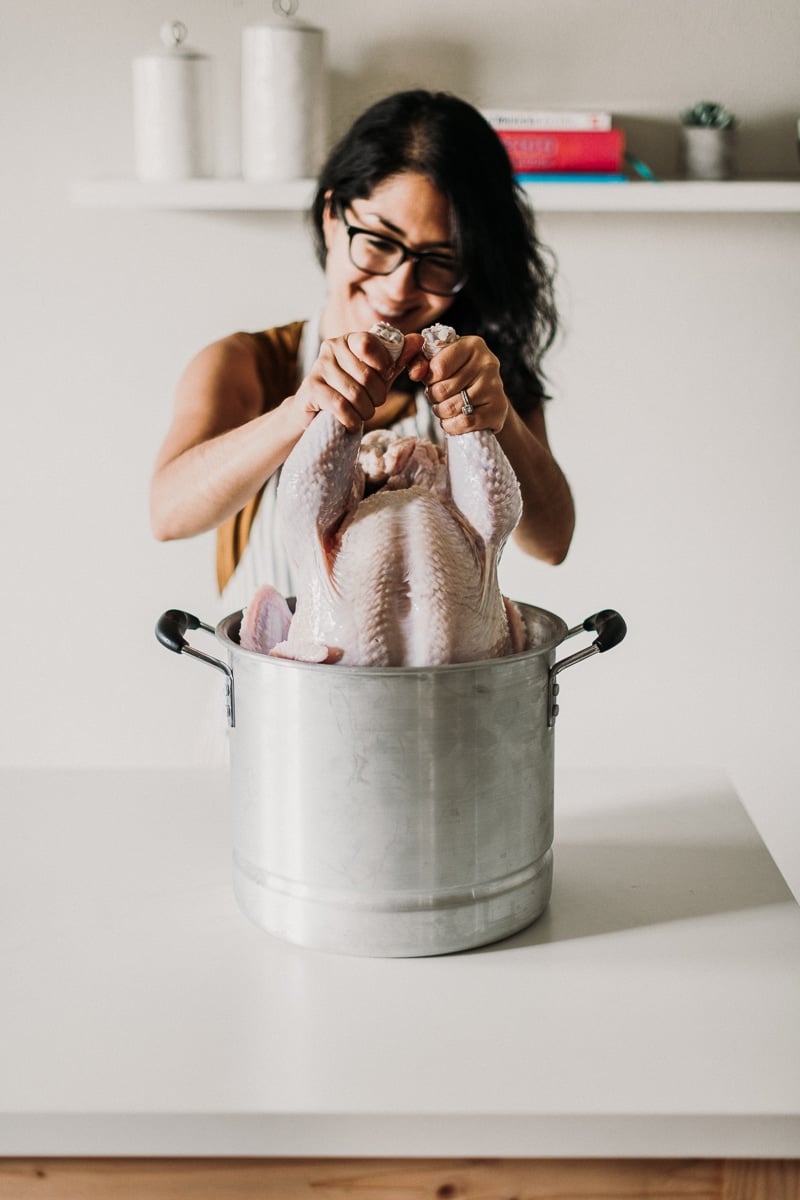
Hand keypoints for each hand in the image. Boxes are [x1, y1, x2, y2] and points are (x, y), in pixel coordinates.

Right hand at [291, 331, 423, 430]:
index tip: (386, 377)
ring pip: (355, 394)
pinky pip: (340, 406)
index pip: (369, 343)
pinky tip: (351, 422)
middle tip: (373, 403)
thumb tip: (418, 340)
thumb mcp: (379, 375)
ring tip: (361, 413)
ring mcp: (318, 367)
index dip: (384, 365)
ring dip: (365, 411)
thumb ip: (399, 359)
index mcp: (350, 339)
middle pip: (367, 375)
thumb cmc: (353, 390)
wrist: (317, 412)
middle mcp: (331, 347)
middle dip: (377, 397)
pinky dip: (351, 419)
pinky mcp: (310, 388)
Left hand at [407, 335, 509, 433]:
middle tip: (440, 396)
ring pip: (451, 408)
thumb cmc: (457, 377)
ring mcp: (495, 387)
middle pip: (442, 390)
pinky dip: (453, 426)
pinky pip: (464, 423)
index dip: (429, 379)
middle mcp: (487, 363)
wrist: (485, 399)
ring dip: (442, 412)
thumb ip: (419, 362)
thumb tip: (416, 374)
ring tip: (447, 407)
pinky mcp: (498, 409)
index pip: (437, 367)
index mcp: (472, 345)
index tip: (434, 379)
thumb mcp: (437, 362)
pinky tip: (455, 420)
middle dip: (434, 397)